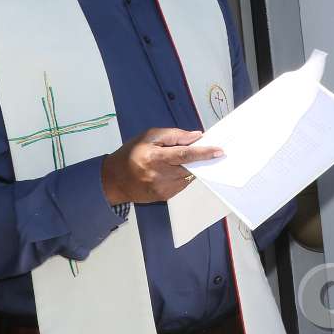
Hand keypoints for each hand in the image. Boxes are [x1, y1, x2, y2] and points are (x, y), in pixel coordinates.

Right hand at [101, 128, 222, 204]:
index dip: (203, 153)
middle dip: (200, 160)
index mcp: (155, 157)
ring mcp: (162, 188)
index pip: (185, 154)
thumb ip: (174, 135)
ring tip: (182, 161)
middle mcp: (159, 175)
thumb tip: (196, 137)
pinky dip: (183, 176)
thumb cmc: (131, 154)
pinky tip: (174, 171)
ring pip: (187, 177)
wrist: (114, 180)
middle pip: (189, 167)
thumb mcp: (149, 137)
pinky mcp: (164, 197)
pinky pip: (182, 185)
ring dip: (190, 169)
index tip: (218, 151)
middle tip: (208, 152)